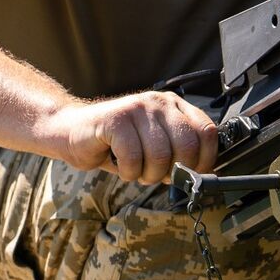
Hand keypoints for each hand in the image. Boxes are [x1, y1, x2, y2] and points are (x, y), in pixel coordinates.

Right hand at [37, 92, 218, 183]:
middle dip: (172, 172)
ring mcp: (137, 108)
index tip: (191, 175)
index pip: (207, 132)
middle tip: (155, 176)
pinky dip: (127, 172)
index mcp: (174, 106)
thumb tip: (203, 177)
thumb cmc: (116, 144)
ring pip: (160, 156)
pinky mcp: (116, 119)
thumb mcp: (154, 148)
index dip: (204, 160)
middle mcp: (159, 102)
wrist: (71, 132)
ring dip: (147, 175)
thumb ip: (178, 155)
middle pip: (187, 146)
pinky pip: (133, 158)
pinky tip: (119, 165)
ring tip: (135, 170)